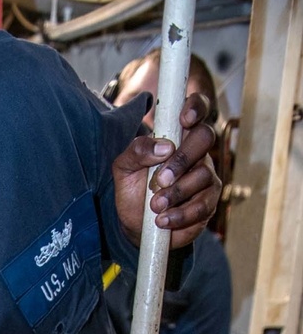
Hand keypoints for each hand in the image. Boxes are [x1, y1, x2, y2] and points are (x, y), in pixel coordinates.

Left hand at [112, 92, 219, 248]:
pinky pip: (203, 205)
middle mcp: (196, 151)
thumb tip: (163, 148)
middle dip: (182, 159)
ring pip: (203, 175)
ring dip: (176, 193)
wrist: (136, 226)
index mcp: (177, 135)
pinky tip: (163, 220)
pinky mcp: (209, 202)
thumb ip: (136, 151)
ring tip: (155, 206)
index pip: (196, 108)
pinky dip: (180, 214)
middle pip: (205, 137)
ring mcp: (206, 175)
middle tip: (161, 180)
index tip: (184, 120)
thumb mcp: (124, 169)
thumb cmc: (133, 190)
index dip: (195, 107)